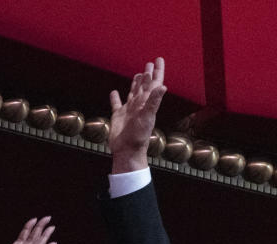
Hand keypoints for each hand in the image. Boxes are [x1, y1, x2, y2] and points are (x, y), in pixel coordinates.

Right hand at [109, 57, 166, 173]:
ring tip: (138, 74)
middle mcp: (138, 105)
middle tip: (149, 63)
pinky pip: (116, 104)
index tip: (159, 59)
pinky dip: (115, 98)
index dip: (157, 71)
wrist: (127, 150)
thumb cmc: (139, 136)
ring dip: (135, 84)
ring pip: (132, 93)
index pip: (154, 83)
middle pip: (144, 86)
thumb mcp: (148, 116)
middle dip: (147, 75)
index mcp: (146, 103)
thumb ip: (154, 101)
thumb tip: (163, 86)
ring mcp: (128, 110)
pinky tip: (114, 92)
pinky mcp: (118, 116)